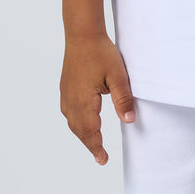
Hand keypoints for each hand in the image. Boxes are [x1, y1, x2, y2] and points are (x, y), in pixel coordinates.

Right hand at [60, 32, 134, 163]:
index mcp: (84, 101)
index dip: (97, 147)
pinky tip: (80, 121)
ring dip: (82, 134)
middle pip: (79, 130)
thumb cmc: (100, 52)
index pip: (90, 131)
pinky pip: (67, 111)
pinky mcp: (65, 86)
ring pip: (72, 122)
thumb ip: (123, 98)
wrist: (82, 33)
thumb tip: (129, 120)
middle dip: (90, 144)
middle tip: (100, 156)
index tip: (103, 160)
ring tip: (93, 142)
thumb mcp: (117, 75)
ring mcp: (66, 93)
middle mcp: (71, 100)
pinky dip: (75, 122)